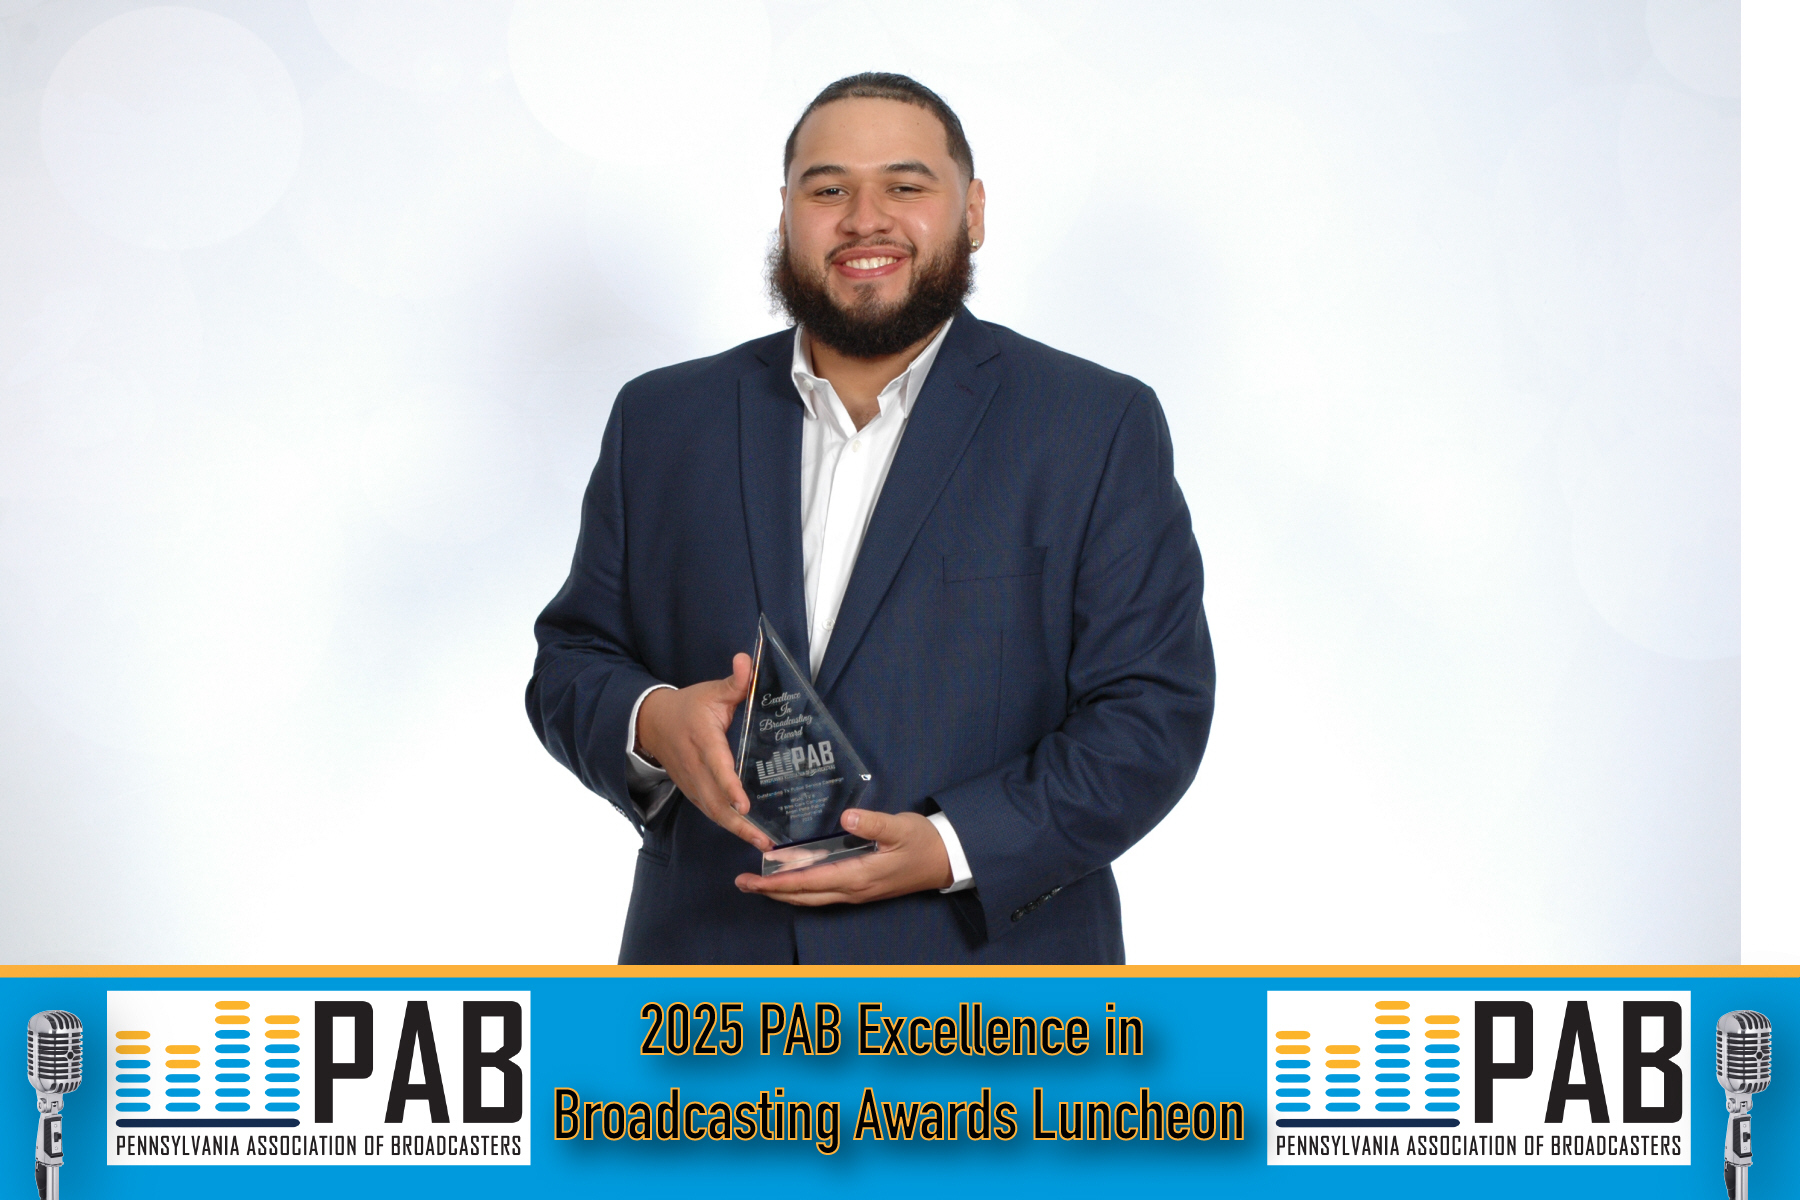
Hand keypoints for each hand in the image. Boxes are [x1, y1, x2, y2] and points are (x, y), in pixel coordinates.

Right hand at [635, 654, 771, 850]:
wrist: (653, 724)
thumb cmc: (688, 708)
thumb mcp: (711, 691)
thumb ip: (734, 682)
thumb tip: (747, 661)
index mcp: (702, 740)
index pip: (717, 767)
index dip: (730, 787)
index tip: (744, 804)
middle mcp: (695, 767)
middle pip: (716, 802)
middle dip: (740, 824)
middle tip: (767, 840)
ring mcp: (692, 783)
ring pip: (713, 812)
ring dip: (737, 830)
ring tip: (765, 844)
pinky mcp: (692, 792)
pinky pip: (711, 812)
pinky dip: (729, 826)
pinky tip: (751, 835)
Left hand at [734, 809, 952, 904]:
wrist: (946, 861)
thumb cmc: (923, 843)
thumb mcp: (900, 828)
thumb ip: (873, 824)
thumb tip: (846, 817)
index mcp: (857, 876)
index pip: (808, 882)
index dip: (778, 883)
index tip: (753, 880)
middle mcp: (852, 890)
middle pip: (803, 896)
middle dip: (771, 891)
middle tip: (742, 883)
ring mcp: (856, 892)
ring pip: (812, 897)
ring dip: (784, 892)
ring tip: (759, 883)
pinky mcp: (860, 888)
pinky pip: (823, 892)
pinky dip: (802, 888)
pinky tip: (793, 877)